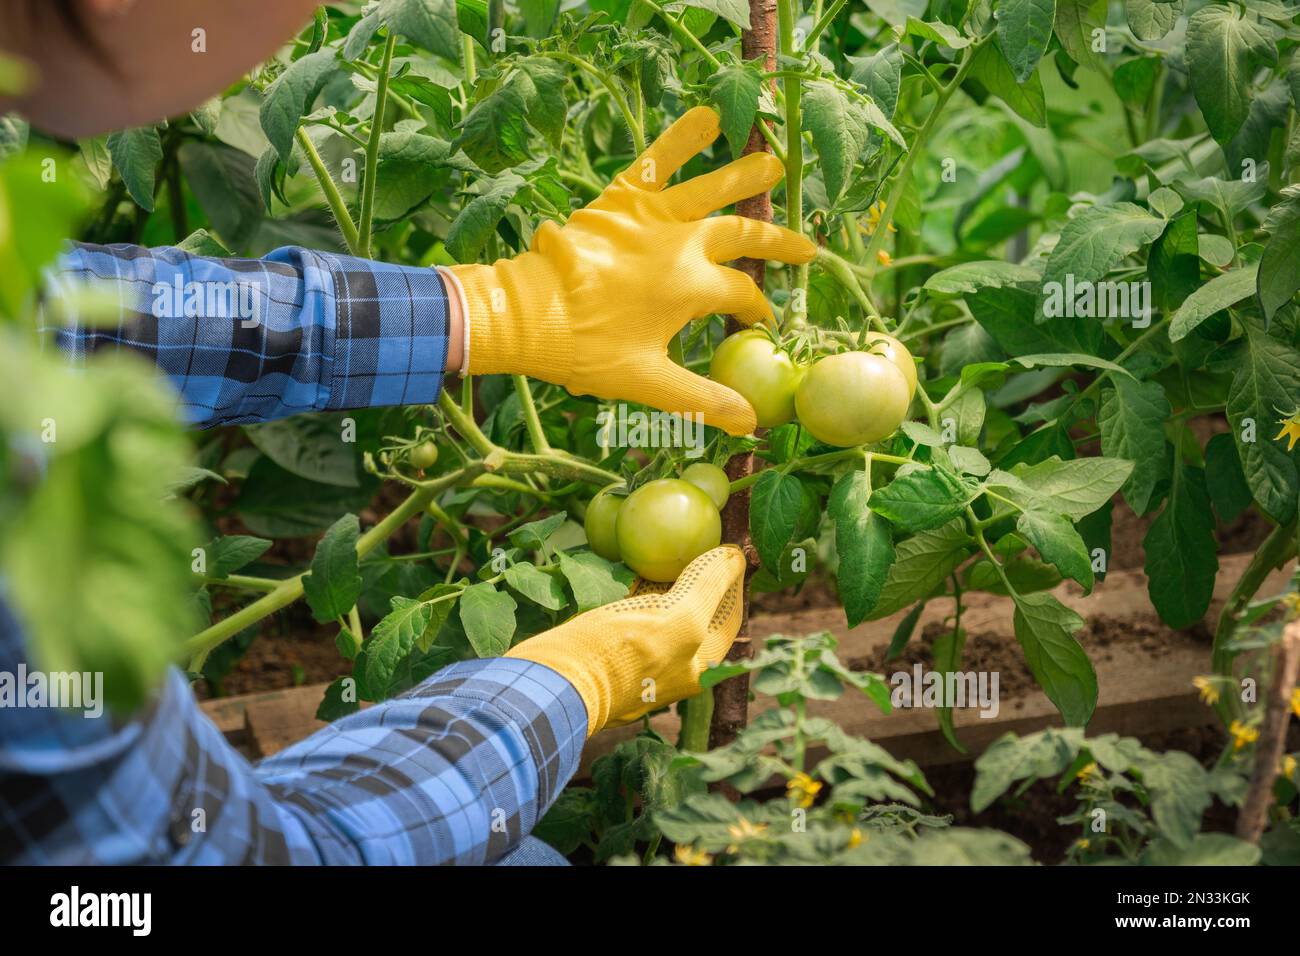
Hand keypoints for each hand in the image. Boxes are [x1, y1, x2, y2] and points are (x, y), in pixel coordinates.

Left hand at [449, 107, 815, 435]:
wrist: (528, 312)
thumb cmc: (587, 350)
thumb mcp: (647, 382)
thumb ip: (702, 398)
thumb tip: (750, 423)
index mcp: (693, 287)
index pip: (743, 294)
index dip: (757, 310)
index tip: (762, 322)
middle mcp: (683, 244)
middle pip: (743, 235)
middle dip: (778, 242)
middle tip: (807, 246)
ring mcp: (654, 216)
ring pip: (711, 188)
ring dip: (746, 175)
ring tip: (774, 162)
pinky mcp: (622, 198)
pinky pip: (656, 160)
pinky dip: (680, 138)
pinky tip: (706, 116)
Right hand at [504, 546, 744, 735]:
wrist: (553, 685)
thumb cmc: (620, 656)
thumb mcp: (678, 620)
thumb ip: (708, 588)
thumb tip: (735, 558)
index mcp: (697, 668)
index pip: (726, 614)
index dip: (730, 578)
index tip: (727, 545)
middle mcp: (673, 668)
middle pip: (695, 611)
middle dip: (696, 576)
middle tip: (693, 539)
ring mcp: (639, 660)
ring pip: (661, 610)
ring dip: (663, 580)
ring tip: (663, 546)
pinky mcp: (607, 649)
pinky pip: (631, 613)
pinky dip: (635, 589)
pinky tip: (630, 566)